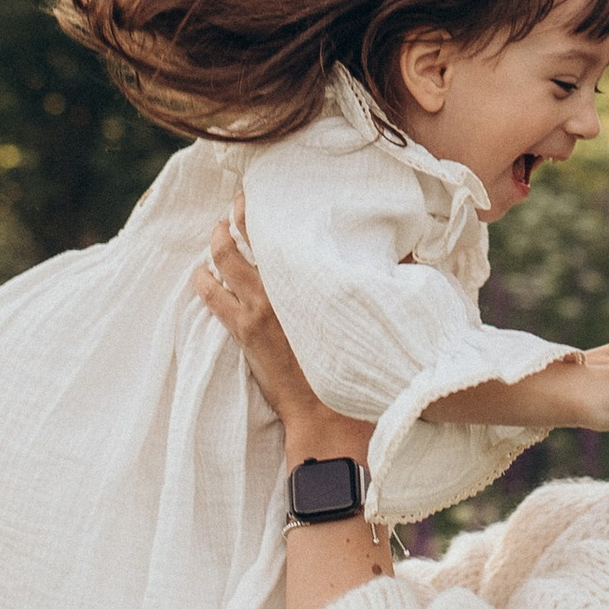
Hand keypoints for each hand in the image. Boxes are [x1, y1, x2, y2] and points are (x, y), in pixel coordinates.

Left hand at [193, 210, 375, 467]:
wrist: (328, 413)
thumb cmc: (355, 363)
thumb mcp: (372, 313)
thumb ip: (381, 278)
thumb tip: (405, 251)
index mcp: (303, 281)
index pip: (272, 234)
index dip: (256, 210)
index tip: (255, 195)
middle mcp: (274, 291)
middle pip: (236, 243)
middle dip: (229, 221)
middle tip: (233, 207)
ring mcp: (254, 313)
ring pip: (220, 265)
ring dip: (214, 248)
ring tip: (216, 236)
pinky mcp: (243, 335)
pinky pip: (212, 298)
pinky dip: (204, 282)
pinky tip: (203, 275)